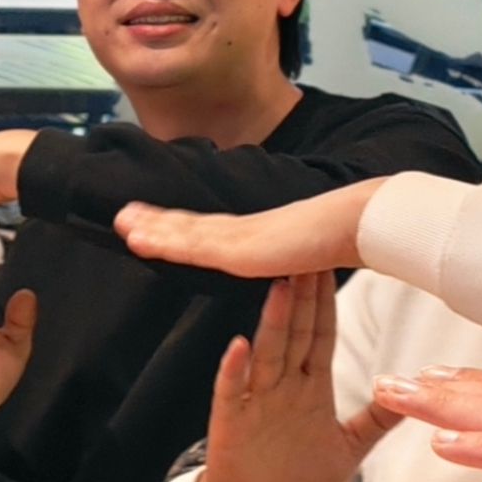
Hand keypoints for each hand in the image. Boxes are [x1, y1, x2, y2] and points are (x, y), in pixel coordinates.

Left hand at [114, 180, 382, 279]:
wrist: (361, 224)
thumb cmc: (348, 239)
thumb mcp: (315, 255)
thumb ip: (301, 263)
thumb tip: (304, 267)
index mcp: (260, 234)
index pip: (213, 229)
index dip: (184, 224)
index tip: (159, 220)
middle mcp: (244, 230)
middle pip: (192, 225)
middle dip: (157, 220)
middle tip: (124, 214)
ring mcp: (239, 236)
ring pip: (185, 231)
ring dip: (151, 226)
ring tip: (120, 221)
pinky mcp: (239, 248)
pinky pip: (190, 246)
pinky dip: (161, 241)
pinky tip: (136, 239)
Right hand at [194, 272, 392, 481]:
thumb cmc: (296, 476)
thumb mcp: (348, 447)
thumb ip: (376, 420)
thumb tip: (412, 396)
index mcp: (310, 386)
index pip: (321, 336)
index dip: (328, 303)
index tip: (335, 264)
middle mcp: (282, 385)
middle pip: (296, 334)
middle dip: (303, 297)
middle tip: (308, 254)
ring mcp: (254, 400)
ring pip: (267, 354)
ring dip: (273, 322)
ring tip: (281, 288)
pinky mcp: (230, 421)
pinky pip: (231, 391)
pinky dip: (234, 370)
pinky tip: (238, 346)